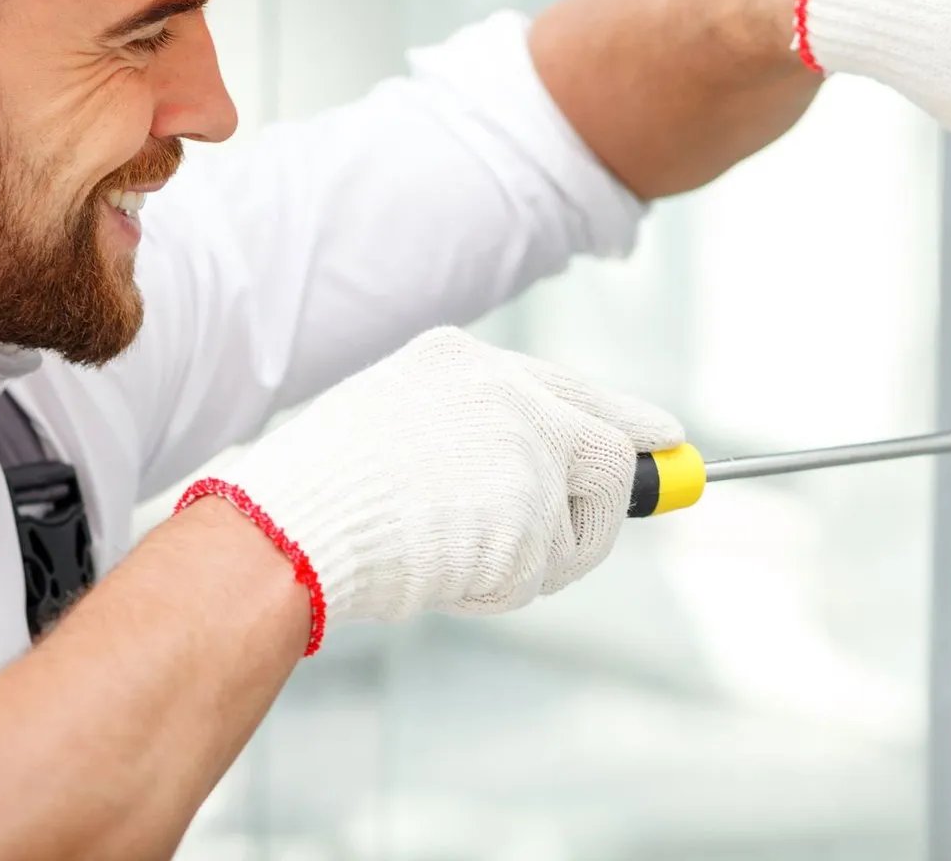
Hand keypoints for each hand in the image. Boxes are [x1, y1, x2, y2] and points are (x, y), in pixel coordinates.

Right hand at [180, 328, 682, 648]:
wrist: (286, 526)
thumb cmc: (319, 493)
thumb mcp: (394, 429)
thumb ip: (472, 441)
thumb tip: (548, 480)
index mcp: (462, 361)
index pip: (567, 385)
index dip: (621, 415)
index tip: (665, 436)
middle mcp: (505, 393)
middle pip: (603, 450)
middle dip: (607, 503)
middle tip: (615, 521)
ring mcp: (522, 451)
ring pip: (576, 524)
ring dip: (536, 559)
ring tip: (452, 558)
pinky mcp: (528, 514)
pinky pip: (543, 573)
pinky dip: (502, 589)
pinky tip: (443, 572)